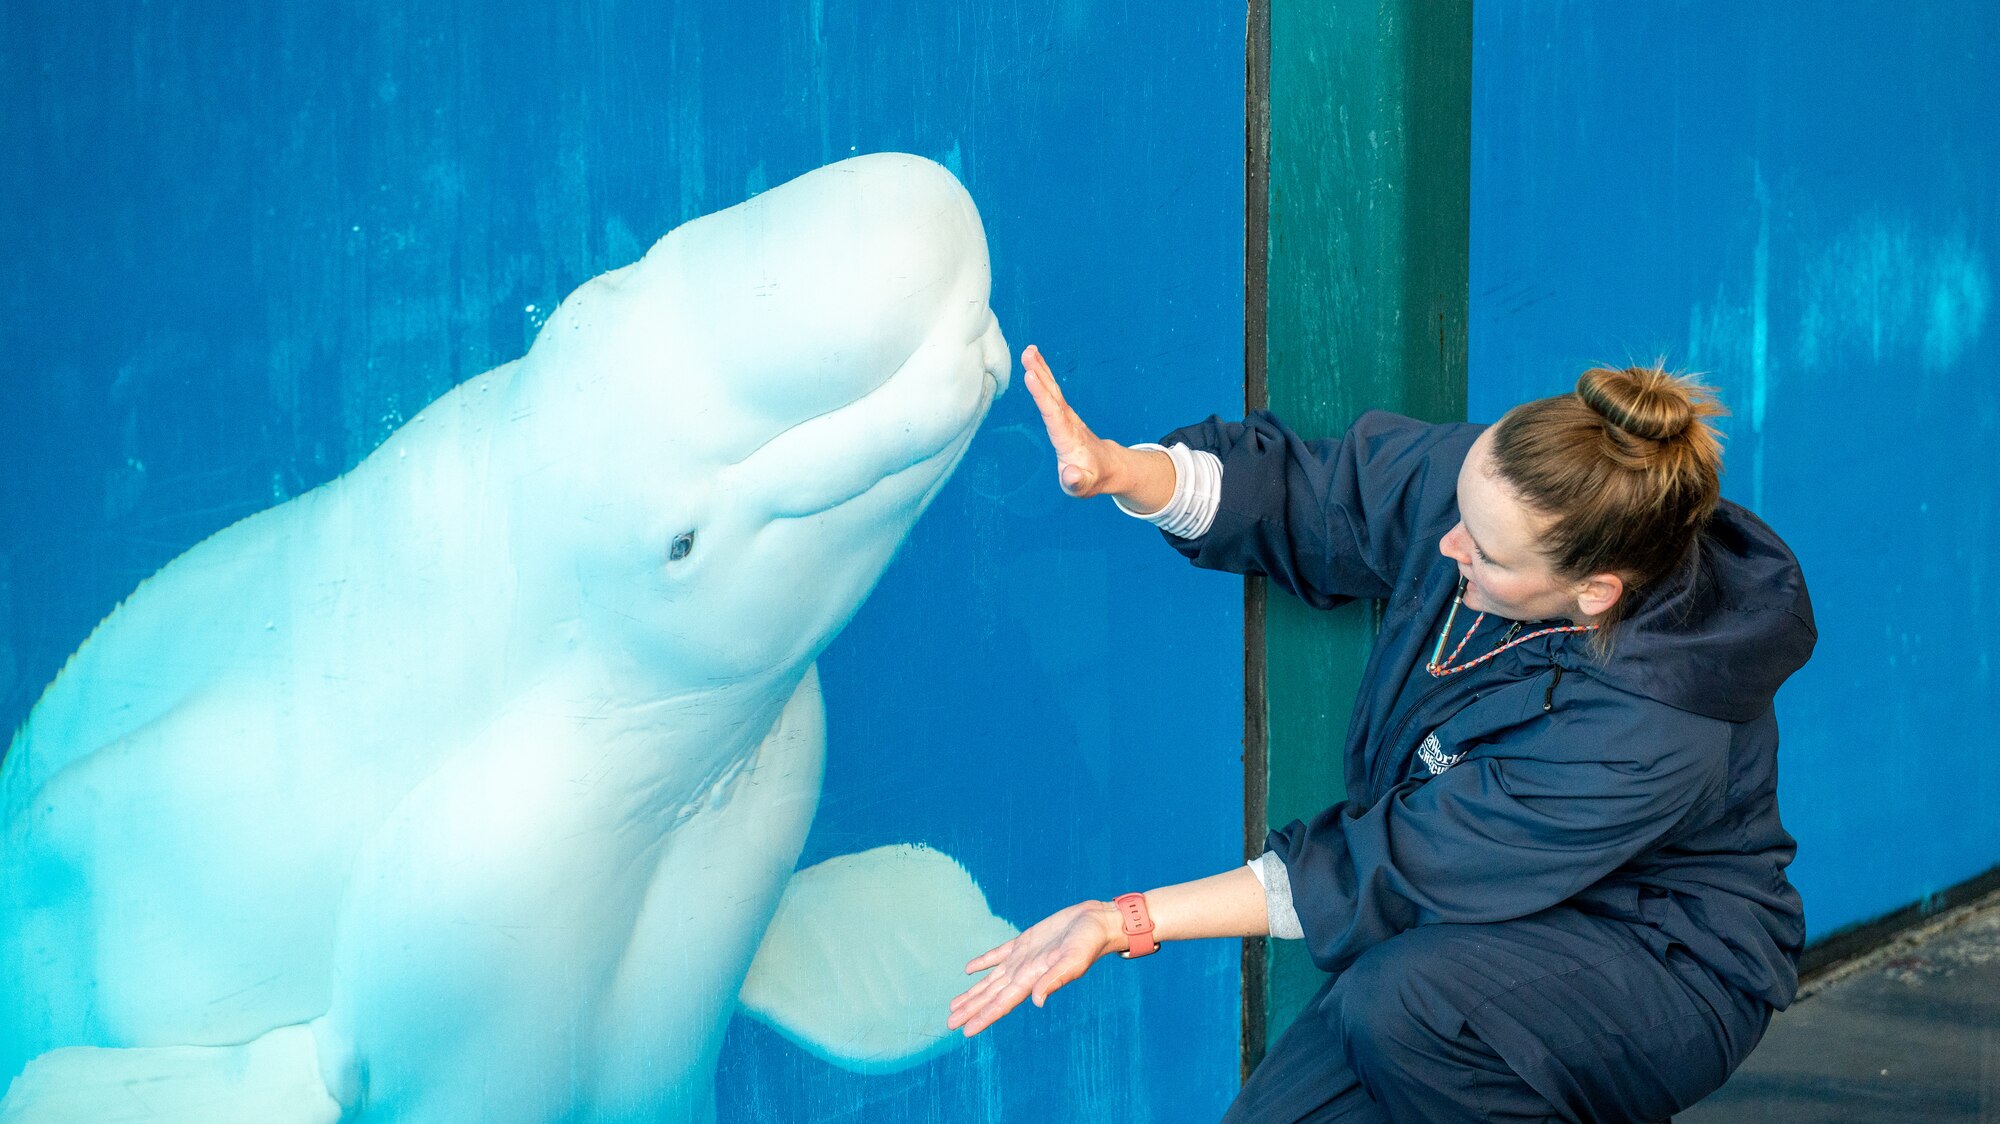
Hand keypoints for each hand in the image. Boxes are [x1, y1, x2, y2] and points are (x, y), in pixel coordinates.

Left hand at [946, 900, 1122, 1036]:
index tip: (965, 1031)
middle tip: (950, 1023)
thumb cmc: (1088, 943)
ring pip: (990, 980)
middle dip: (970, 1009)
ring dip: (973, 992)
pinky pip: (997, 955)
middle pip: (990, 996)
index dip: (982, 1017)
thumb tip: (1037, 1001)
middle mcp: (1022, 972)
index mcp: (1031, 979)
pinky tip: (970, 969)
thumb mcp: (1072, 961)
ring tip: (955, 1005)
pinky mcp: (1023, 942)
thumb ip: (1054, 980)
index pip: (1001, 1004)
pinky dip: (983, 963)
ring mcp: (1021, 958)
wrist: (1096, 923)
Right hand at [1021, 344, 1121, 498]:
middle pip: (1052, 395)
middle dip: (1040, 374)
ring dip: (1041, 369)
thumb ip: (1077, 481)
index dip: (1041, 395)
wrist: (1108, 467)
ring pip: (1052, 389)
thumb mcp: (1084, 486)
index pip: (1053, 414)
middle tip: (1028, 353)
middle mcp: (1068, 422)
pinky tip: (1035, 363)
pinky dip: (1043, 376)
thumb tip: (1070, 474)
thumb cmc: (1091, 478)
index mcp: (1068, 438)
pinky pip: (1052, 391)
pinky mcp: (1064, 413)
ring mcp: (1067, 416)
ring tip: (1028, 351)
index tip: (1031, 376)